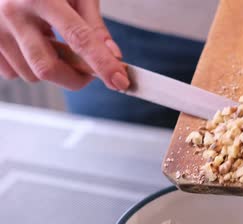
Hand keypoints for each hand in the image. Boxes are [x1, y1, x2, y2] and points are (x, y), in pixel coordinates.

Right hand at [0, 0, 128, 90]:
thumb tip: (113, 56)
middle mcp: (13, 13)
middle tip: (90, 72)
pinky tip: (34, 45)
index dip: (102, 63)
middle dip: (76, 78)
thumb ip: (94, 24)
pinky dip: (30, 68)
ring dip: (53, 71)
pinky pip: (13, 73)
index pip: (79, 38)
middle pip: (48, 67)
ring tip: (55, 46)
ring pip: (32, 74)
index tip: (120, 81)